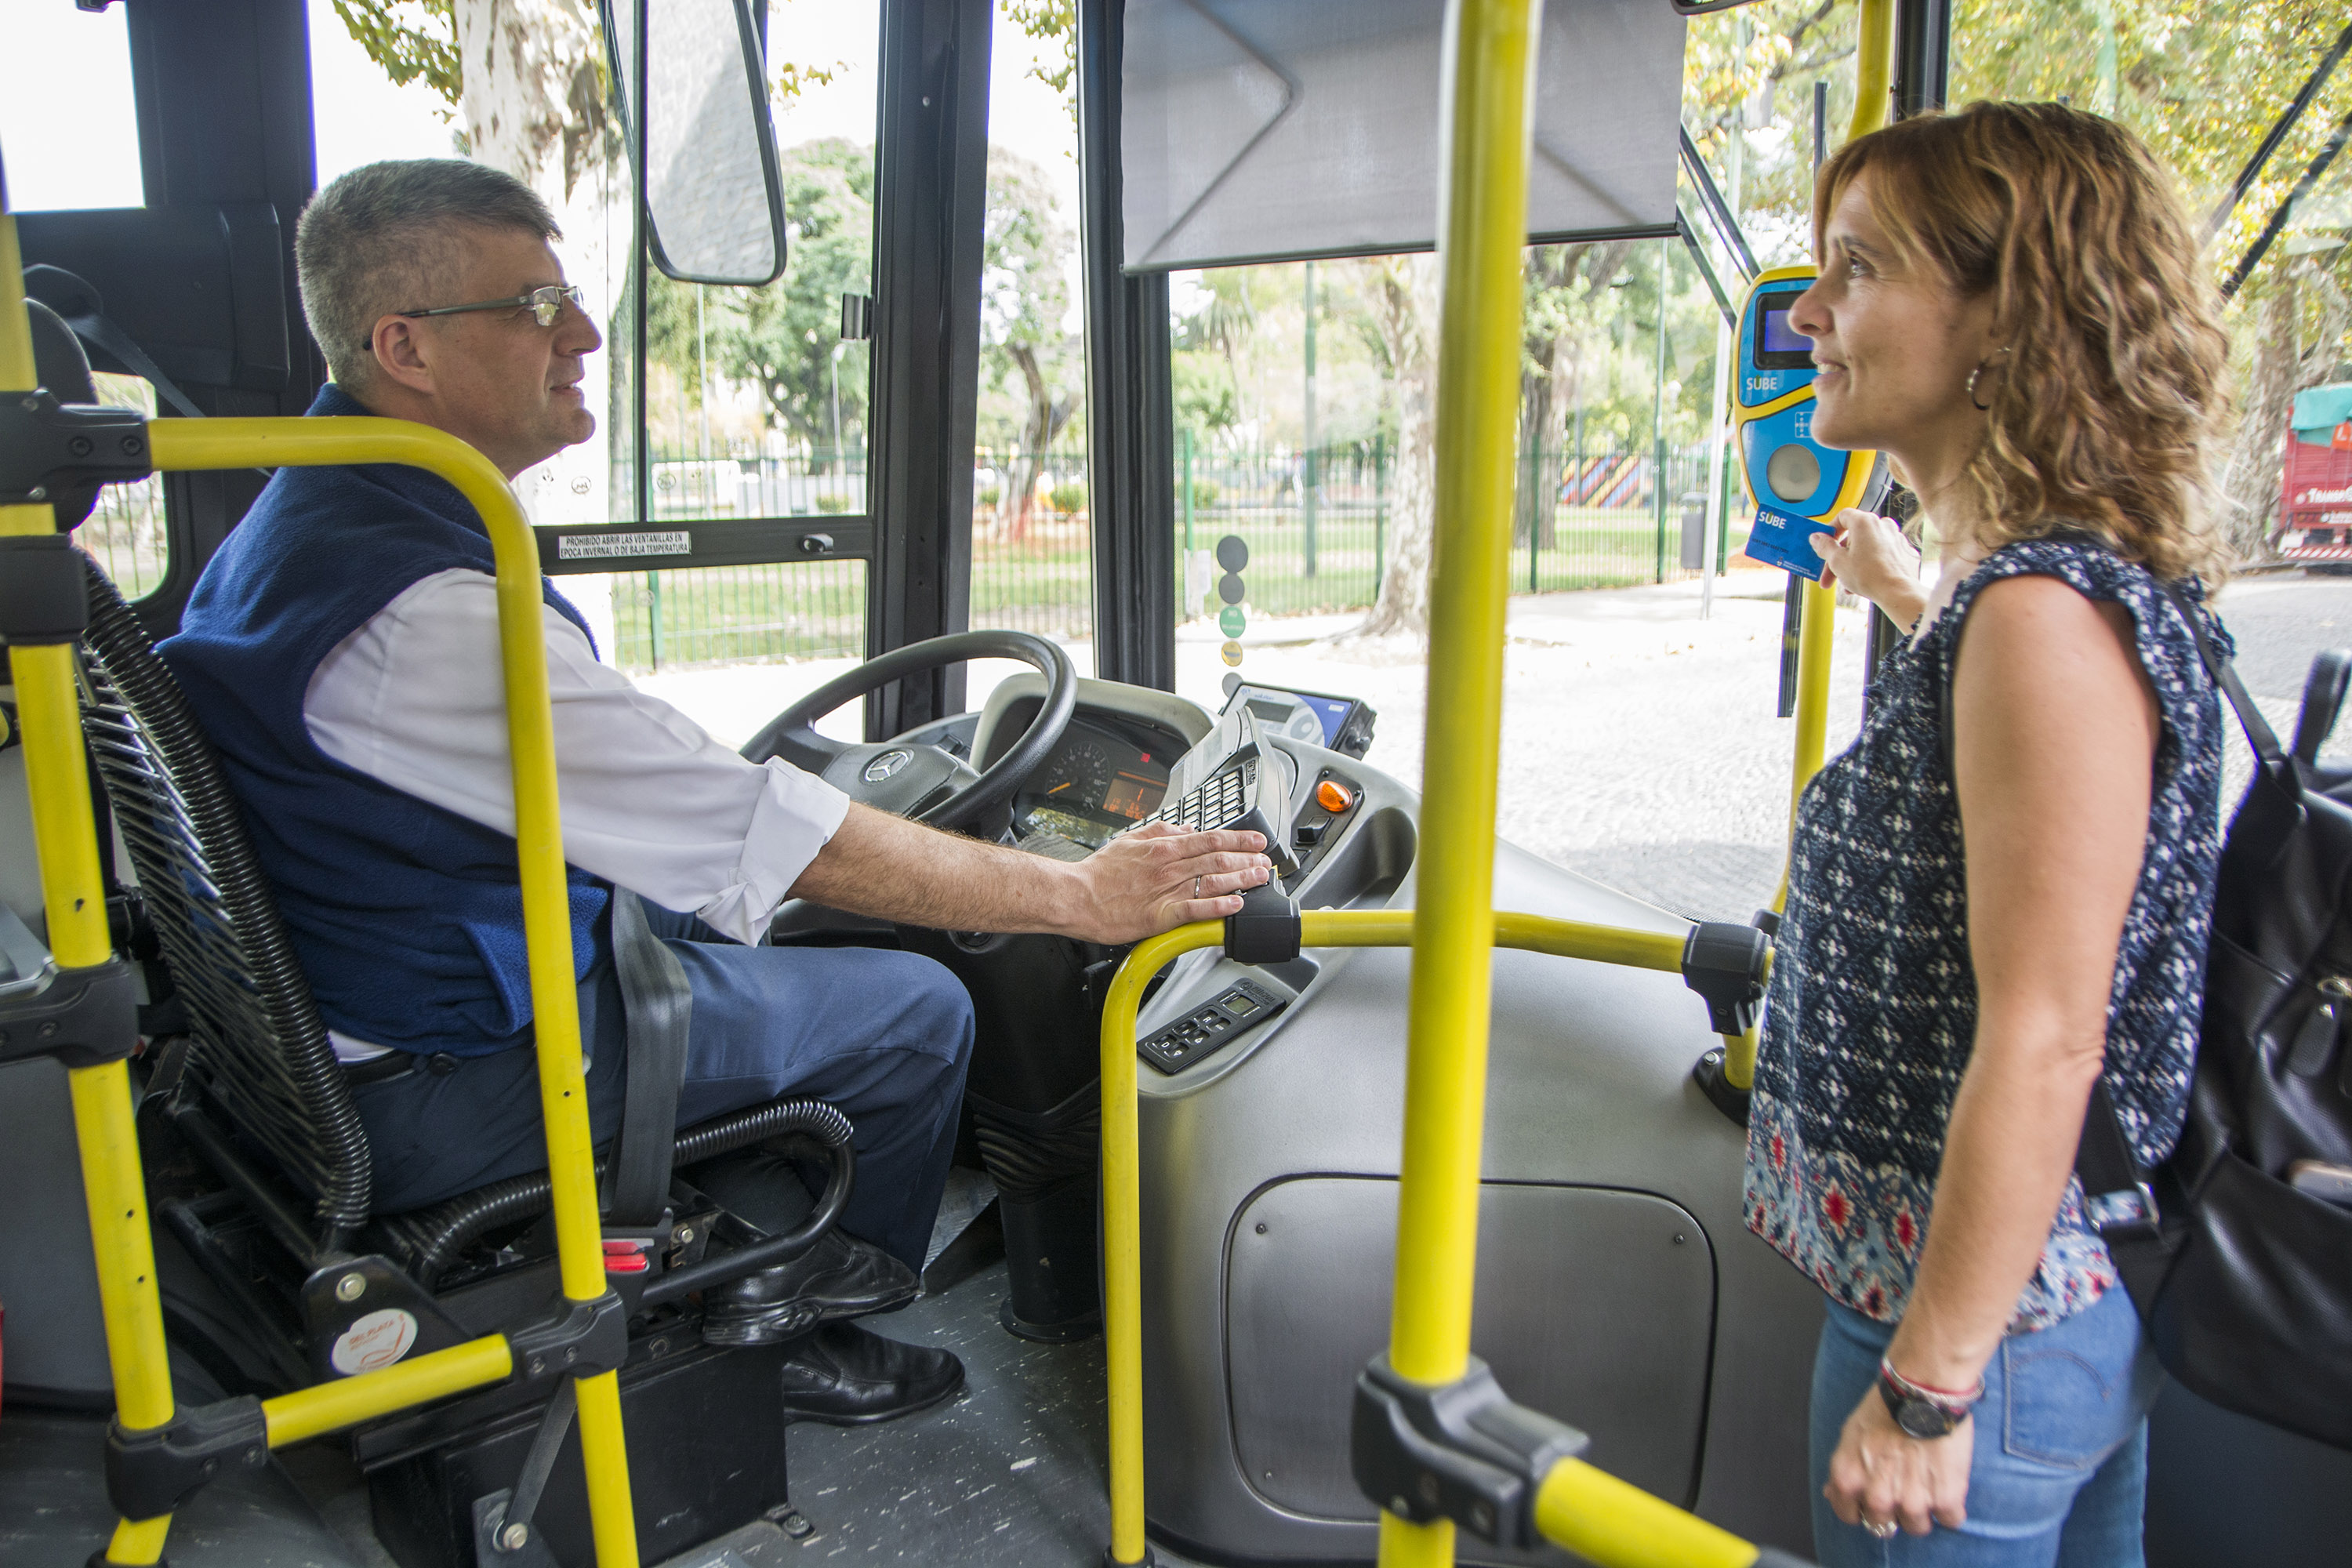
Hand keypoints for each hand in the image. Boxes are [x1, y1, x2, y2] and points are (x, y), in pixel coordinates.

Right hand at [1061, 822, 1271, 944]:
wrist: (1076, 896)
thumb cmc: (1099, 872)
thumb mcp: (1130, 839)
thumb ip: (1161, 831)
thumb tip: (1186, 829)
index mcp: (1162, 847)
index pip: (1210, 839)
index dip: (1238, 840)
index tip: (1256, 842)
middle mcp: (1169, 867)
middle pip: (1217, 860)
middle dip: (1247, 860)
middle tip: (1266, 862)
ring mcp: (1166, 892)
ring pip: (1212, 882)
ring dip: (1241, 880)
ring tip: (1259, 879)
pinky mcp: (1160, 916)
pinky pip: (1196, 910)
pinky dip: (1218, 906)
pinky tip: (1235, 904)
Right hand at [1812, 509, 1926, 632]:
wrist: (1898, 592)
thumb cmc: (1869, 576)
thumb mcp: (1837, 561)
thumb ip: (1825, 546)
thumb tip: (1817, 538)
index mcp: (1865, 522)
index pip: (1843, 516)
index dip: (1831, 530)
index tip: (1825, 544)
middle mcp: (1882, 525)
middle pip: (1855, 536)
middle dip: (1840, 556)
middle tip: (1830, 574)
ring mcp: (1896, 537)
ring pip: (1868, 547)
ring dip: (1855, 563)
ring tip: (1848, 583)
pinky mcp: (1904, 551)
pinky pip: (1882, 554)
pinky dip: (1872, 564)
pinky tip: (1866, 581)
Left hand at [1823, 1384, 1971, 1538]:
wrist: (1922, 1391)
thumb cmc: (1885, 1407)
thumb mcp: (1850, 1436)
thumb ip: (1844, 1471)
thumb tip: (1833, 1494)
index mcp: (1848, 1480)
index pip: (1850, 1516)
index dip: (1862, 1507)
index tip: (1874, 1497)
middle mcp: (1876, 1496)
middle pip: (1885, 1526)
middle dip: (1893, 1508)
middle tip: (1904, 1483)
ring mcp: (1912, 1501)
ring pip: (1917, 1527)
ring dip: (1924, 1508)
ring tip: (1927, 1479)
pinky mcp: (1945, 1499)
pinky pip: (1951, 1519)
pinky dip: (1952, 1505)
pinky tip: (1947, 1481)